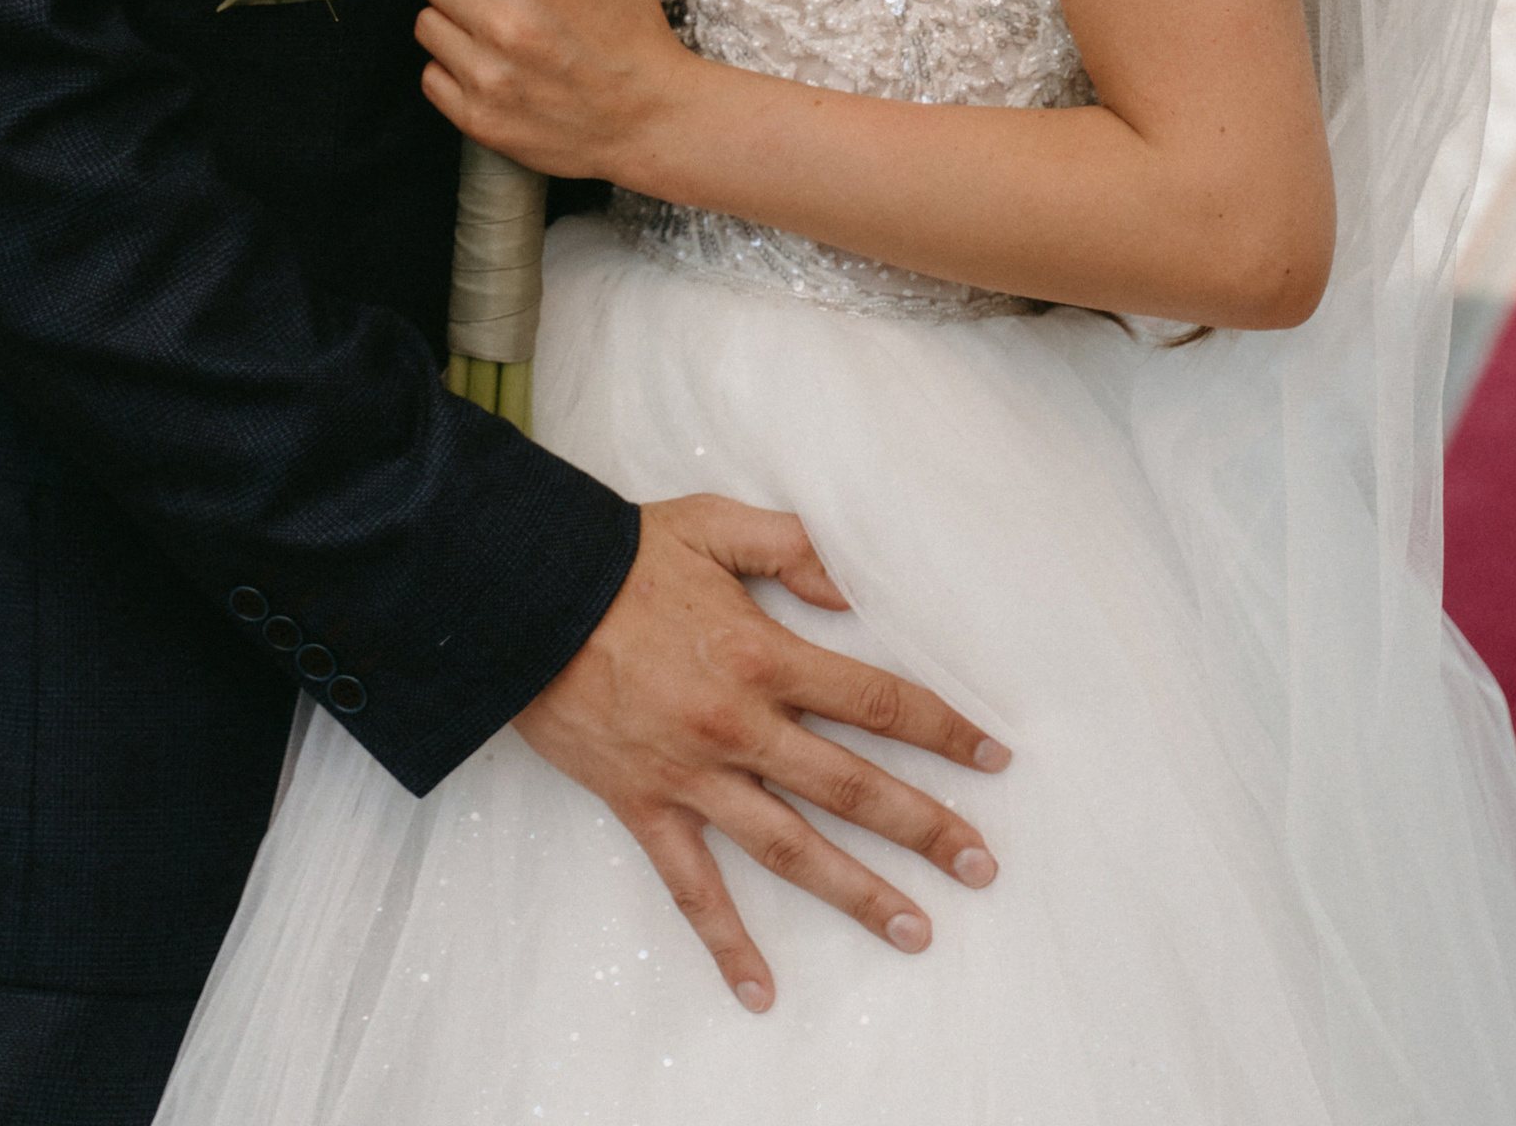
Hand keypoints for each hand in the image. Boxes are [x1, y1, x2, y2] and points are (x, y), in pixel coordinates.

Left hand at [419, 0, 696, 189]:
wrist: (650, 120)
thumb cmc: (636, 38)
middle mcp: (504, 21)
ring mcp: (487, 74)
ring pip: (426, 26)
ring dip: (452, 24)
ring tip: (486, 32)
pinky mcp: (477, 117)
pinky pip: (430, 77)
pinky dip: (452, 71)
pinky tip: (485, 68)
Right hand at [516, 495, 1006, 1010]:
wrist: (524, 601)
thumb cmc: (623, 557)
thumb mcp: (714, 525)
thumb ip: (793, 548)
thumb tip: (855, 587)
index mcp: (763, 652)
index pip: (874, 700)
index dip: (939, 728)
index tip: (990, 756)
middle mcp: (740, 725)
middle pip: (851, 786)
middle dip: (924, 826)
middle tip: (981, 864)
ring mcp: (694, 776)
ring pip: (791, 848)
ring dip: (857, 892)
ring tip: (916, 930)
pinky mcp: (647, 808)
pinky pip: (693, 889)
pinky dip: (727, 944)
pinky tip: (761, 992)